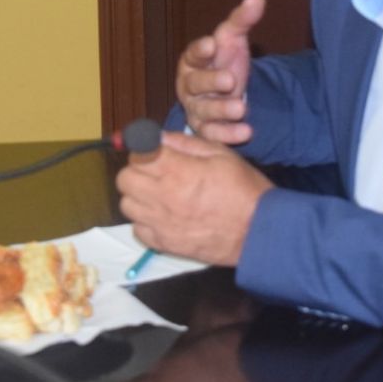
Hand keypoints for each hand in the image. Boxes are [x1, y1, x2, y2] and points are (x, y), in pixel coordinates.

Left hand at [116, 132, 273, 265]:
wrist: (258, 231)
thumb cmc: (243, 188)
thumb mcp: (220, 153)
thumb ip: (185, 143)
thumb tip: (158, 137)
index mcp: (177, 171)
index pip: (137, 152)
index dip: (143, 147)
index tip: (153, 150)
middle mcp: (162, 196)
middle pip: (124, 178)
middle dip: (137, 170)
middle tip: (155, 171)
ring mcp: (161, 223)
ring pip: (126, 204)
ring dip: (138, 195)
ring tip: (158, 194)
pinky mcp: (164, 244)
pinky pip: (137, 229)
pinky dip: (145, 221)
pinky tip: (162, 215)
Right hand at [176, 0, 265, 143]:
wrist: (227, 91)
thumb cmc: (223, 61)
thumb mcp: (233, 39)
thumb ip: (242, 20)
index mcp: (192, 60)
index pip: (192, 54)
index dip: (200, 50)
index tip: (211, 45)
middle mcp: (190, 86)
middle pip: (195, 84)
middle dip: (211, 82)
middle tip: (230, 80)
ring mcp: (196, 109)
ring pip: (204, 111)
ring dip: (221, 111)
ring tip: (240, 109)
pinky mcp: (206, 130)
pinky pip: (213, 134)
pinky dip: (228, 135)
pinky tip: (246, 132)